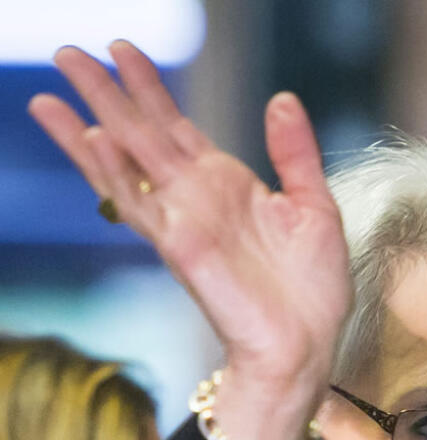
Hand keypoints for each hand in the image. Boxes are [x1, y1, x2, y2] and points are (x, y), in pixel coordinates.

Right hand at [28, 40, 351, 390]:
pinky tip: (98, 143)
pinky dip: (117, 175)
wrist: (309, 344)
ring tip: (53, 97)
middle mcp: (197, 198)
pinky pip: (143, 207)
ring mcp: (185, 221)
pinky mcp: (183, 248)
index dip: (149, 88)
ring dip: (90, 131)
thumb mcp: (314, 206)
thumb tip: (281, 98)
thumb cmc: (312, 288)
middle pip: (141, 135)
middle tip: (68, 53)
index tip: (122, 50)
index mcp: (227, 184)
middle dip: (106, 94)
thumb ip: (295, 154)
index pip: (176, 126)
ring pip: (126, 167)